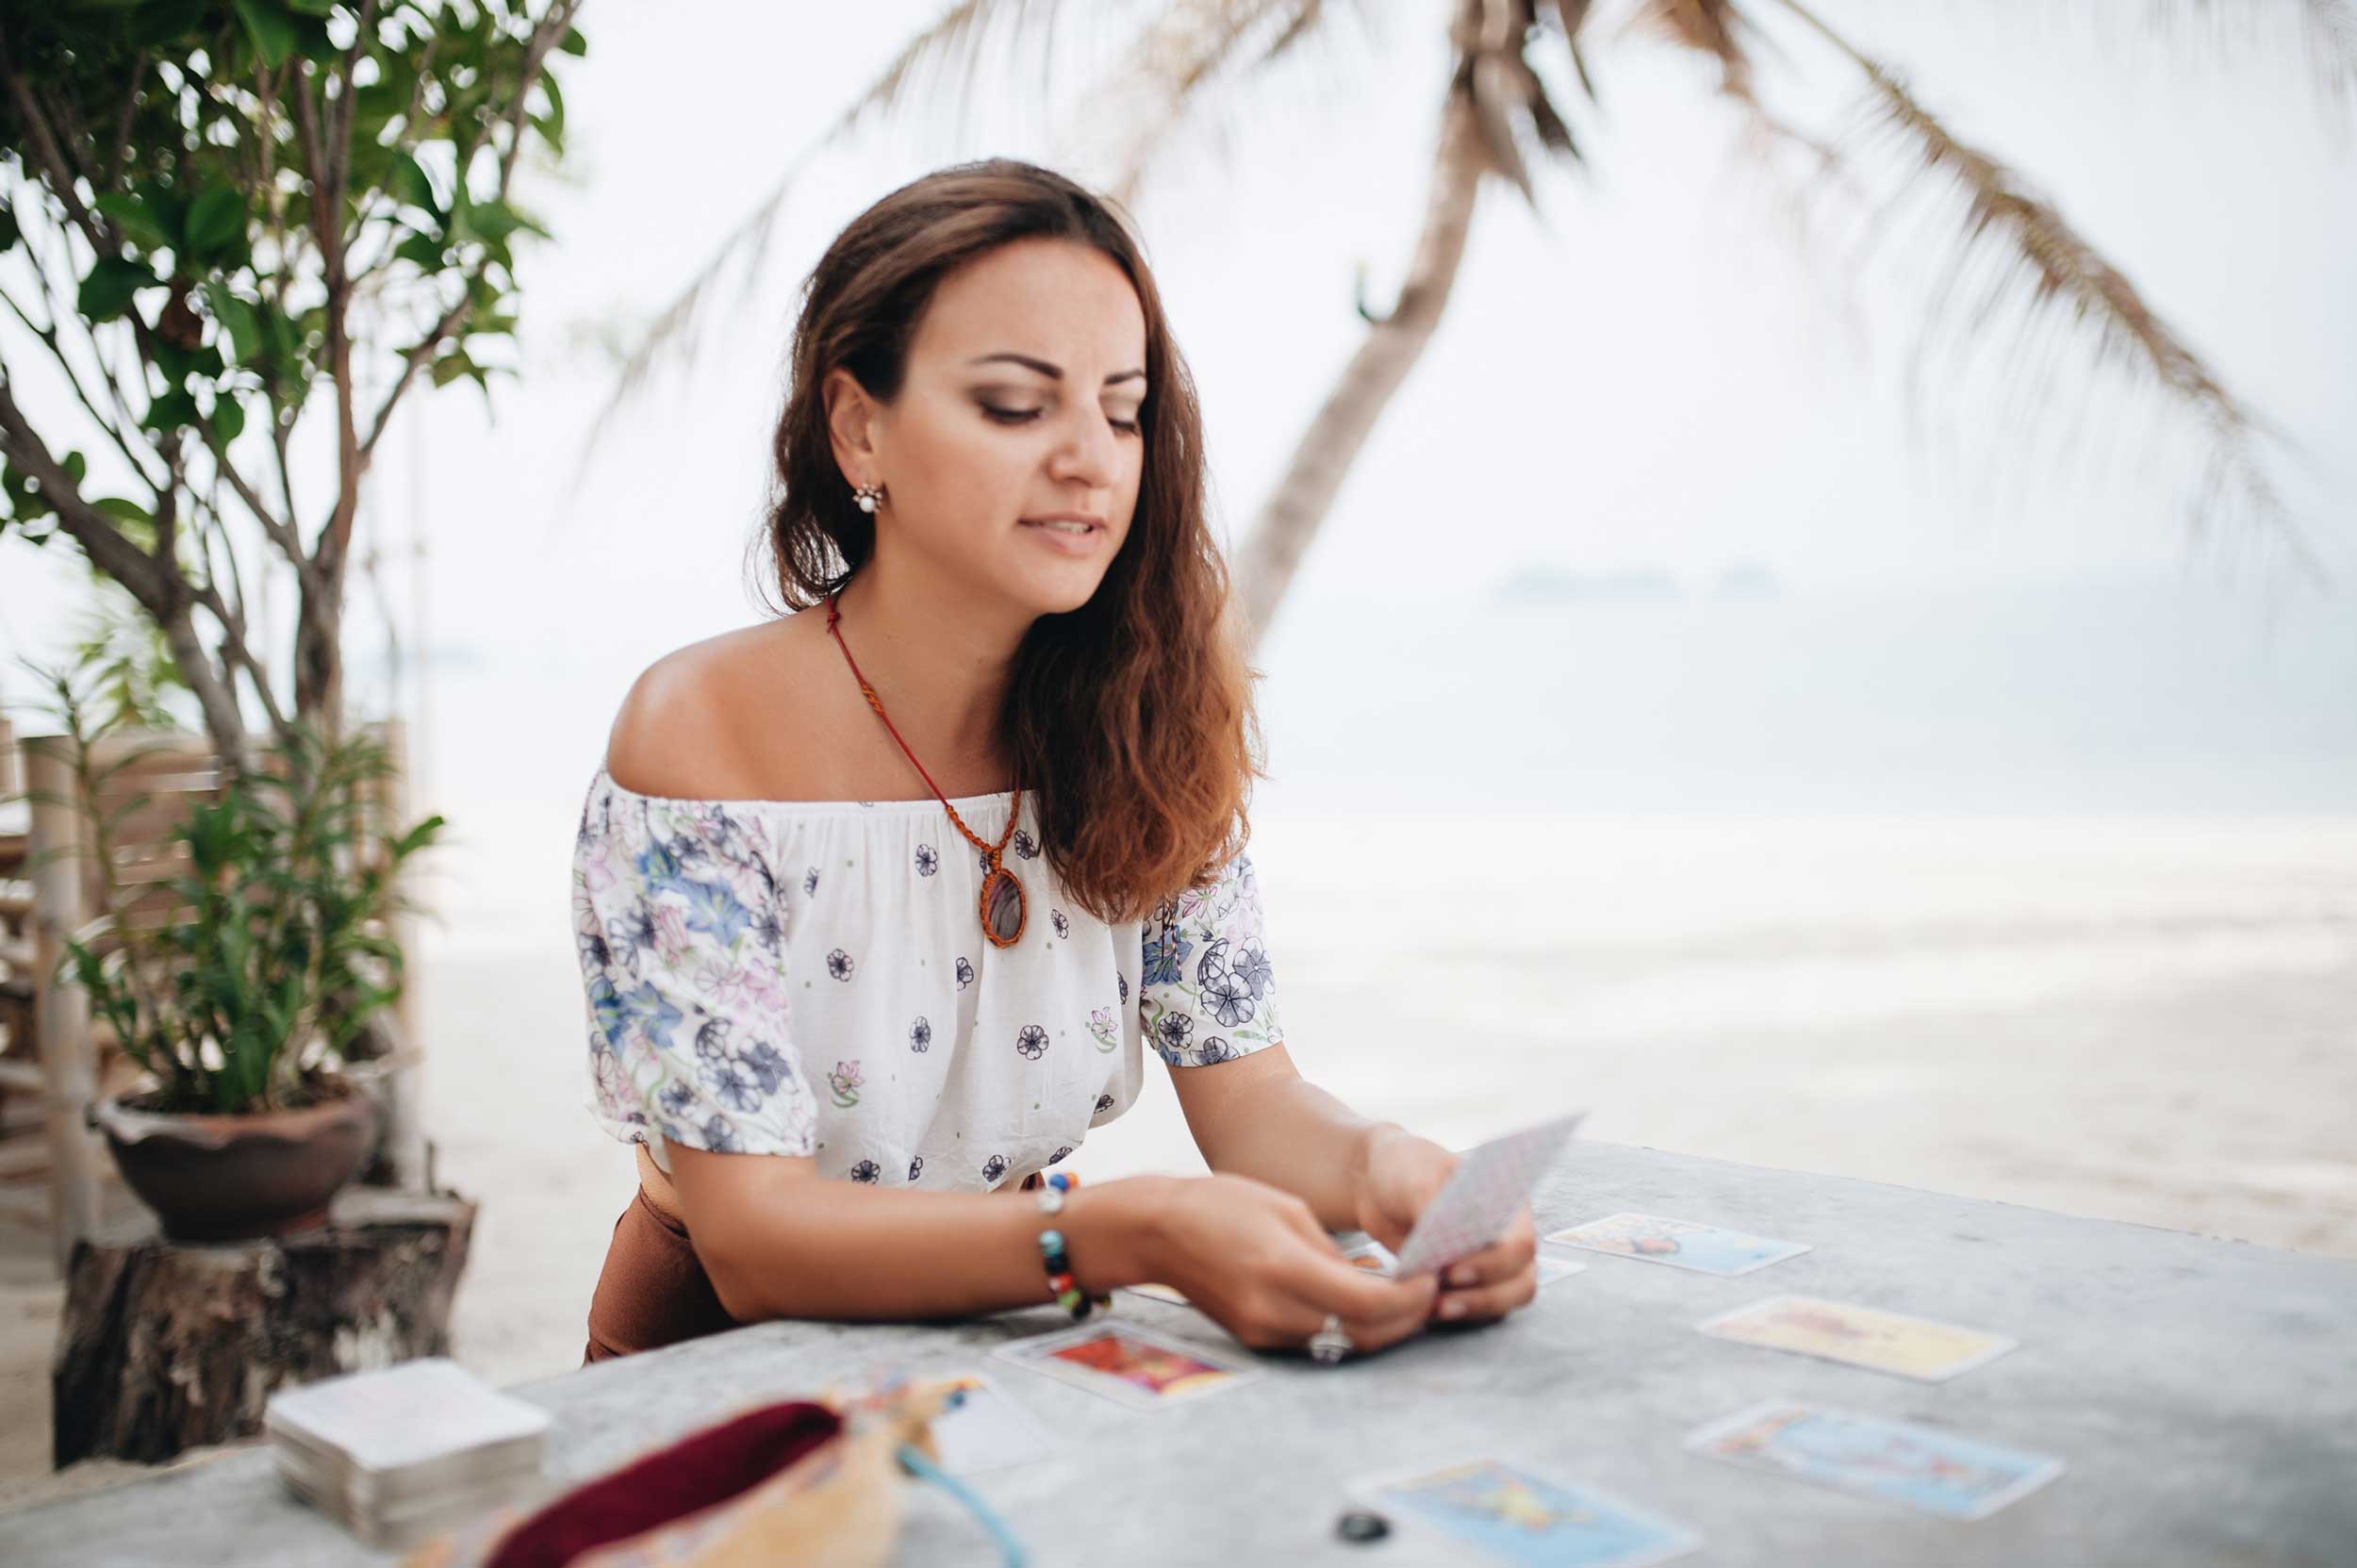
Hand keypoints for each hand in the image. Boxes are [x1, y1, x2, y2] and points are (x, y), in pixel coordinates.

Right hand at [1137, 1173, 1438, 1355]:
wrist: (1157, 1232)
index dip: (1410, 1298)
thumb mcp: (1288, 1211)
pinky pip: (1315, 1339)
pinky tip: (1359, 1300)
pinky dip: (1345, 1324)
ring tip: (1402, 1296)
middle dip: (1405, 1318)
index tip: (1431, 1278)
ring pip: (1342, 1341)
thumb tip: (1376, 1282)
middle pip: (1362, 1334)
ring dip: (1379, 1325)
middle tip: (1428, 1292)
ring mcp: (1263, 1331)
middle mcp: (1274, 1310)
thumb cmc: (1222, 1205)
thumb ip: (1335, 1253)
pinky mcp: (1256, 1339)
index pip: (1368, 1302)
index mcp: (1284, 1268)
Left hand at [1352, 1125, 1538, 1325]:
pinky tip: (1429, 1308)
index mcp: (1506, 1201)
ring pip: (1508, 1300)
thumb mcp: (1416, 1177)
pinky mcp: (1473, 1284)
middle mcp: (1509, 1234)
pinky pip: (1482, 1309)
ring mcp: (1495, 1263)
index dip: (1493, 1263)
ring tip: (1436, 1307)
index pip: (1520, 1242)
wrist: (1380, 1190)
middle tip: (1441, 1298)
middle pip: (1522, 1279)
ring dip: (1474, 1308)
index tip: (1452, 1269)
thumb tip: (1447, 1236)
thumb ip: (1432, 1204)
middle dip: (1484, 1294)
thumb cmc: (1406, 1171)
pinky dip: (1460, 1313)